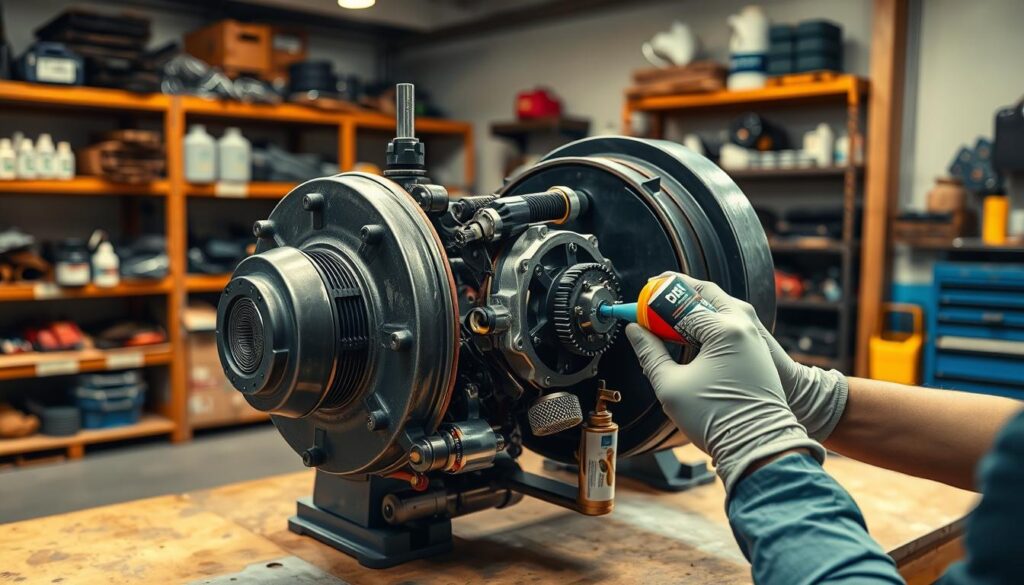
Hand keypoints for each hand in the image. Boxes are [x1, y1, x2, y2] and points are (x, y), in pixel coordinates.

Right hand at [625, 274, 824, 494]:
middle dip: (677, 293)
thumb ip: (649, 353)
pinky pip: (731, 325)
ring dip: (694, 307)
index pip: (681, 304)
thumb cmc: (716, 418)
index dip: (653, 306)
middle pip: (706, 294)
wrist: (757, 445)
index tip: (634, 310)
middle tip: (652, 298)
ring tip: (669, 317)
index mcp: (725, 330)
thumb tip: (635, 331)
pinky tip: (692, 337)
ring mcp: (754, 339)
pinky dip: (709, 323)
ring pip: (721, 307)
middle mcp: (744, 327)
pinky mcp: (757, 352)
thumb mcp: (670, 385)